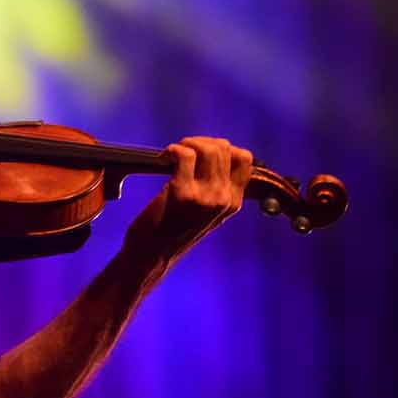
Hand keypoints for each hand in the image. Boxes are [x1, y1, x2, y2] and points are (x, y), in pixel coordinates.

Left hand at [123, 136, 253, 269]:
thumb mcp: (206, 212)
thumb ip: (215, 188)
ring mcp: (206, 197)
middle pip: (224, 148)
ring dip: (186, 144)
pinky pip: (184, 155)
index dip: (222, 148)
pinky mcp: (182, 194)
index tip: (201, 154)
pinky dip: (171, 151)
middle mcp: (225, 199)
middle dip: (200, 142)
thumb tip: (211, 153)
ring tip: (172, 155)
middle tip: (181, 152)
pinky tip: (162, 159)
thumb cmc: (172, 230)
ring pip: (207, 149)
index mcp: (234, 202)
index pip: (244, 159)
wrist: (152, 256)